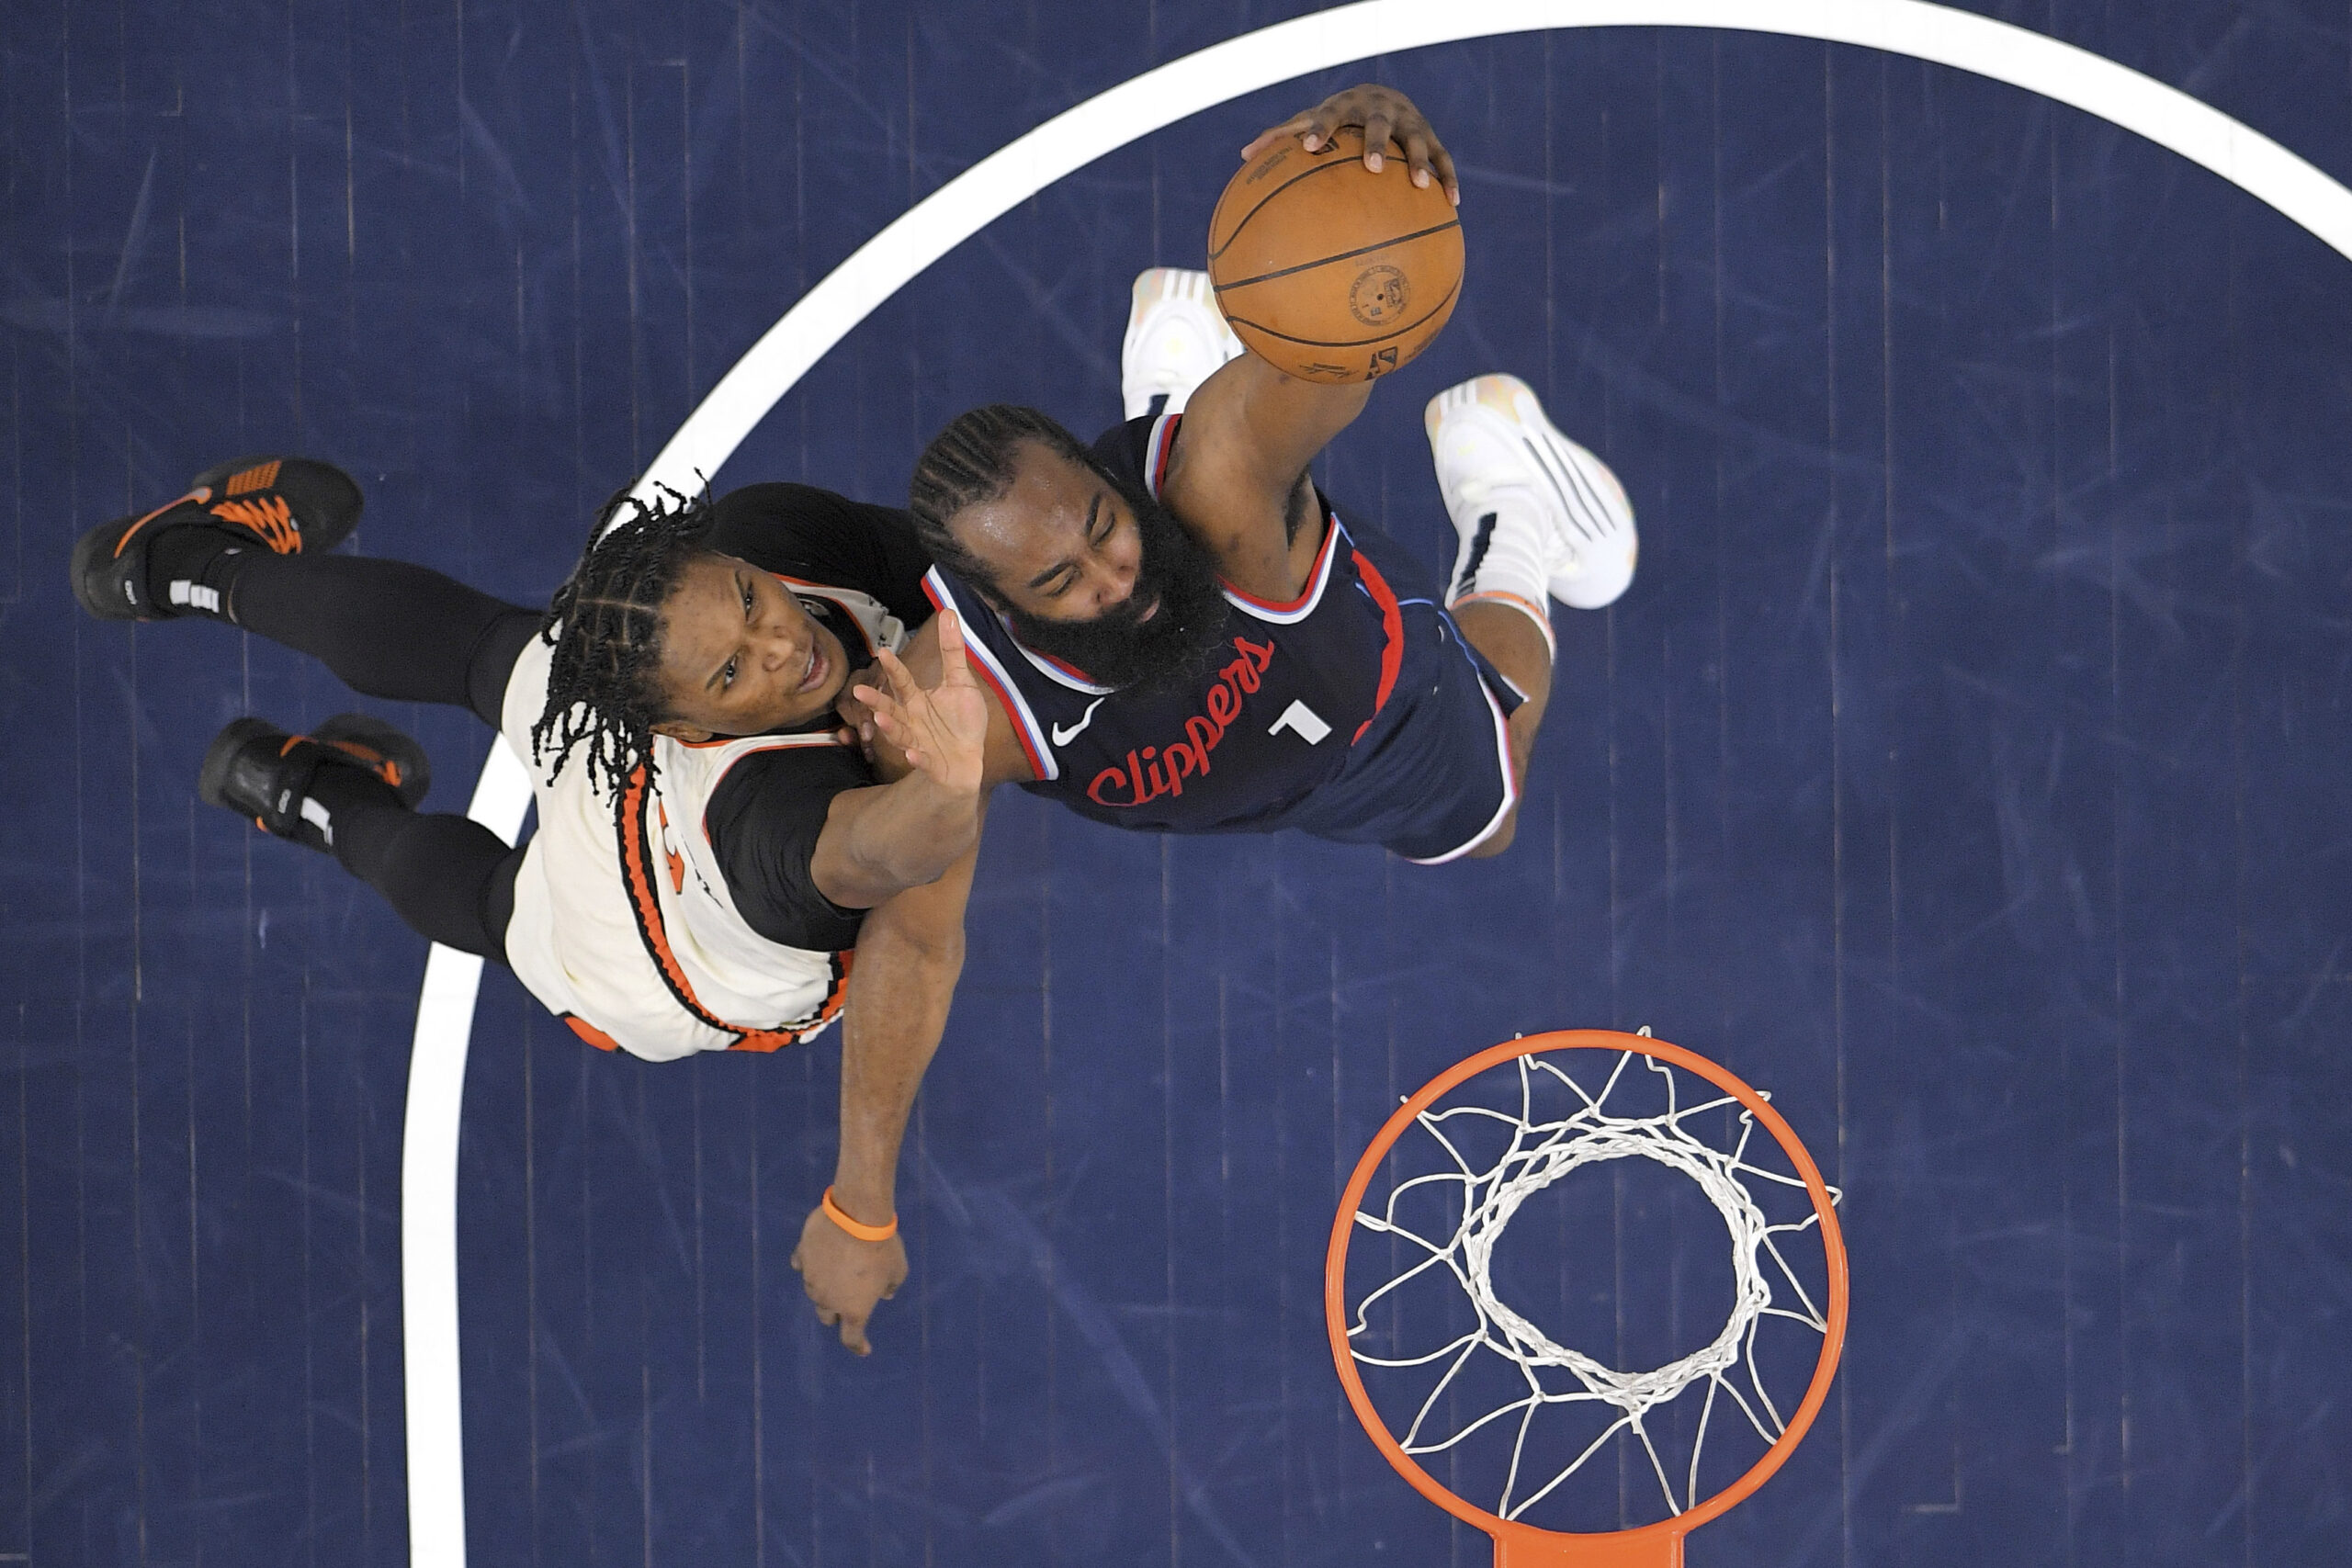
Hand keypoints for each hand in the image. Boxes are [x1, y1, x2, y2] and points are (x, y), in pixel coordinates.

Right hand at [791, 1202, 907, 1355]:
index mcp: (854, 1309)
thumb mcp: (898, 1271)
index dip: (858, 1346)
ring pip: (814, 1291)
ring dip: (824, 1288)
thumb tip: (885, 1294)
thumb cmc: (883, 1248)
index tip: (864, 1349)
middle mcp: (828, 1299)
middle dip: (837, 1313)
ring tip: (836, 1272)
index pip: (852, 1338)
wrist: (857, 1217)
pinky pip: (803, 1265)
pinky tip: (816, 1256)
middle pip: (827, 1316)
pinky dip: (809, 1264)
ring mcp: (811, 1278)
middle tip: (848, 1300)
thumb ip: (890, 1286)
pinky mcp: (801, 1256)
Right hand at [847, 610, 986, 793]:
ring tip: (880, 719)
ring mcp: (918, 743)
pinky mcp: (931, 763)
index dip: (894, 668)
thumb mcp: (961, 682)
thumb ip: (952, 651)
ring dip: (890, 728)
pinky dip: (917, 759)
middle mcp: (911, 720)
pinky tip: (913, 755)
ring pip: (899, 735)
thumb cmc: (962, 721)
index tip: (884, 652)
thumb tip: (948, 612)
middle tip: (859, 691)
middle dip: (875, 700)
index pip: (902, 681)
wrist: (968, 761)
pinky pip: (922, 762)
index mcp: (916, 700)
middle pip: (890, 708)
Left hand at [1241, 83, 1458, 205]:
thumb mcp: (1311, 121)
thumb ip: (1282, 137)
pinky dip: (1448, 179)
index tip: (1308, 147)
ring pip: (1419, 140)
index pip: (1331, 114)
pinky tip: (1452, 205)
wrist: (1383, 95)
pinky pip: (1445, 158)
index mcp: (1348, 107)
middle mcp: (1382, 110)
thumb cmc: (1337, 118)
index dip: (1319, 128)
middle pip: (1380, 124)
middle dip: (1377, 143)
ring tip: (1420, 187)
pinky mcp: (1432, 137)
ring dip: (1420, 162)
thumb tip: (1243, 156)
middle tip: (1371, 167)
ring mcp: (1410, 123)